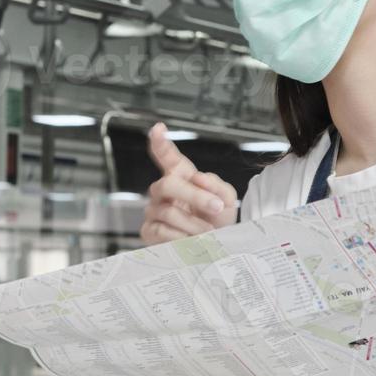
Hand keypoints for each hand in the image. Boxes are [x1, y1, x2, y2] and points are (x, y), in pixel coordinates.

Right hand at [140, 122, 238, 244]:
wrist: (215, 247)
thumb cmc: (217, 220)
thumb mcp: (227, 200)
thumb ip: (217, 185)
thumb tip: (198, 178)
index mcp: (181, 176)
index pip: (167, 156)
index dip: (160, 143)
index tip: (158, 128)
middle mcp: (163, 190)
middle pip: (169, 184)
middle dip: (195, 196)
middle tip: (216, 207)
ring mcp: (153, 210)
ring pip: (169, 211)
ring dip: (194, 222)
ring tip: (209, 230)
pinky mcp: (149, 231)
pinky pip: (161, 231)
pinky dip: (182, 237)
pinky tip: (192, 240)